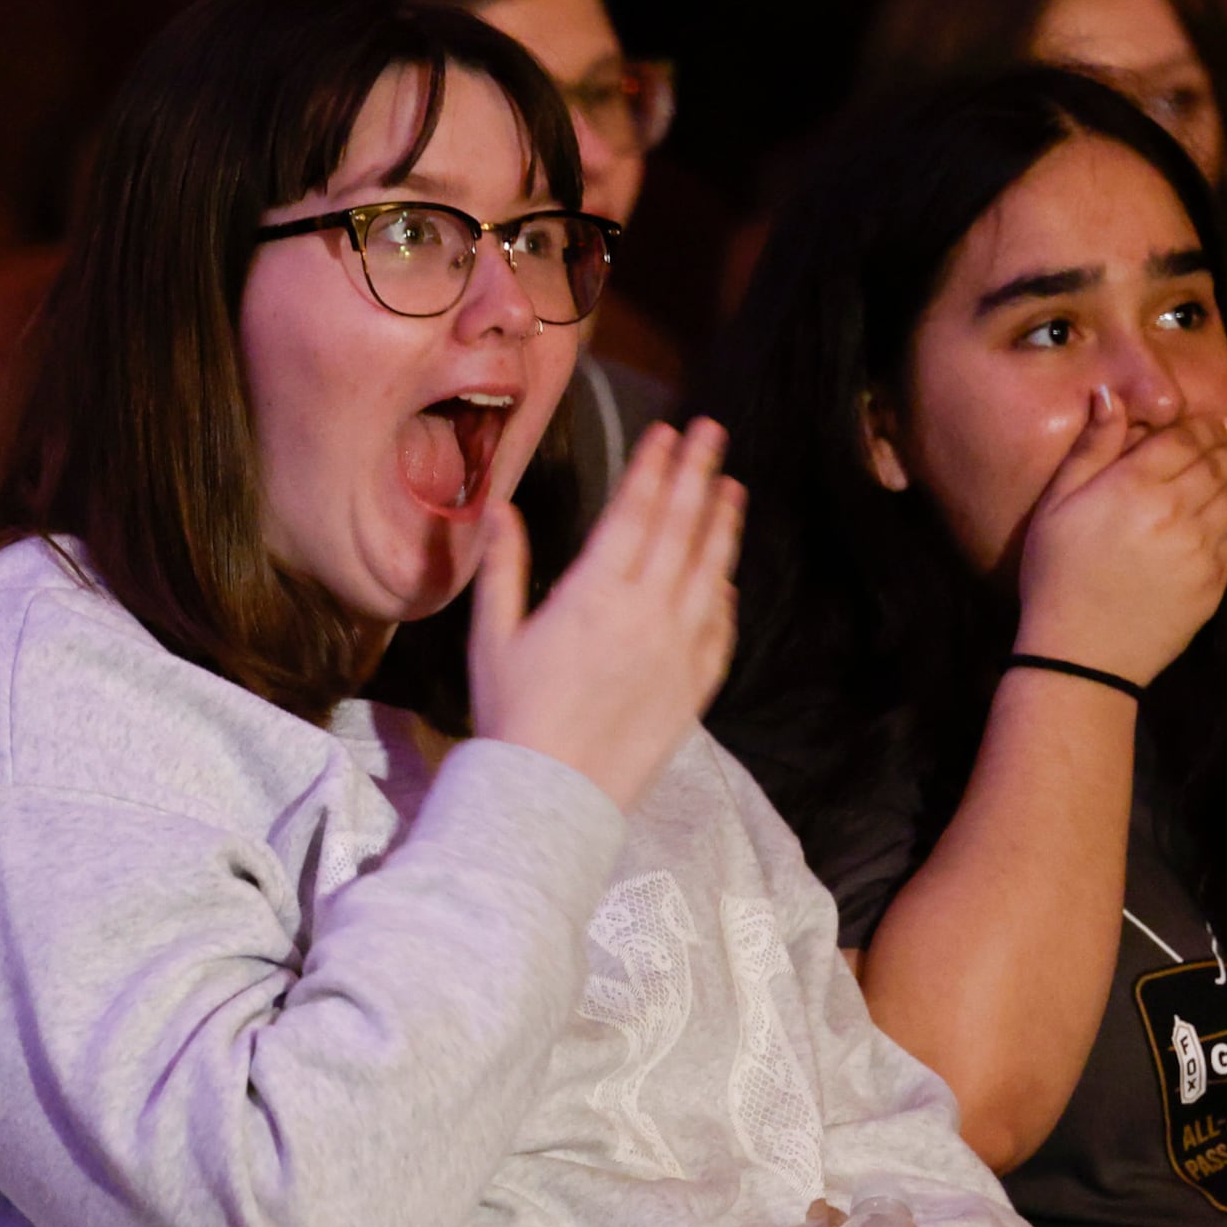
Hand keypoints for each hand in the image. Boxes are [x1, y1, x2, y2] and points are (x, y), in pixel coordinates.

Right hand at [469, 418, 741, 812]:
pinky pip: (719, 631)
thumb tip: (501, 506)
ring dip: (722, 526)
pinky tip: (726, 579)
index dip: (654, 468)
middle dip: (697, 474)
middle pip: (681, 529)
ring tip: (732, 489)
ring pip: (710, 573)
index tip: (668, 432)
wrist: (551, 794)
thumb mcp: (494, 635)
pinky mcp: (694, 688)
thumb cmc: (512, 714)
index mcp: (595, 593)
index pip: (634, 512)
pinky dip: (725, 598)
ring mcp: (677, 650)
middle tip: (713, 433)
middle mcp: (646, 613)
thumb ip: (505, 566)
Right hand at [1011, 392, 1226, 686]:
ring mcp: (1200, 548)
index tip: (1226, 417)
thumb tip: (1109, 394)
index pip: (1186, 439)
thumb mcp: (1057, 505)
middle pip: (1218, 464)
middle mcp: (1176, 511)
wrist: (1079, 656)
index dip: (1208, 424)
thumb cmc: (1056, 576)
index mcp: (1135, 486)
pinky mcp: (1213, 582)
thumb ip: (1091, 447)